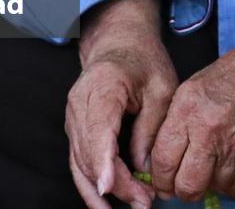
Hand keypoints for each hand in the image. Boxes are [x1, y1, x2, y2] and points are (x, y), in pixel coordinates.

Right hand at [65, 0, 177, 208]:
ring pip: (81, 163)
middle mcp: (79, 104)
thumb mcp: (162, 86)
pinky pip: (78, 161)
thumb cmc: (143, 60)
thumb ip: (152, 126)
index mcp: (103, 87)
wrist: (118, 42)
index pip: (98, 130)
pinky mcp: (75, 129)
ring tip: (136, 205)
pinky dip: (91, 184)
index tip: (109, 187)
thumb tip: (144, 167)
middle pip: (90, 153)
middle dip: (116, 184)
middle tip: (145, 202)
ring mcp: (73, 118)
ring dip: (105, 190)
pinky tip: (105, 203)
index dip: (103, 162)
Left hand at [149, 32, 234, 200]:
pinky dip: (231, 184)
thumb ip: (175, 123)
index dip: (160, 177)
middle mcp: (210, 133)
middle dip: (180, 189)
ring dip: (209, 183)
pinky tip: (230, 166)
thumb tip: (163, 157)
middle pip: (186, 186)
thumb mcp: (193, 87)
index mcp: (189, 111)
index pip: (162, 161)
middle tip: (182, 182)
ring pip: (211, 189)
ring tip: (212, 165)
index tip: (163, 179)